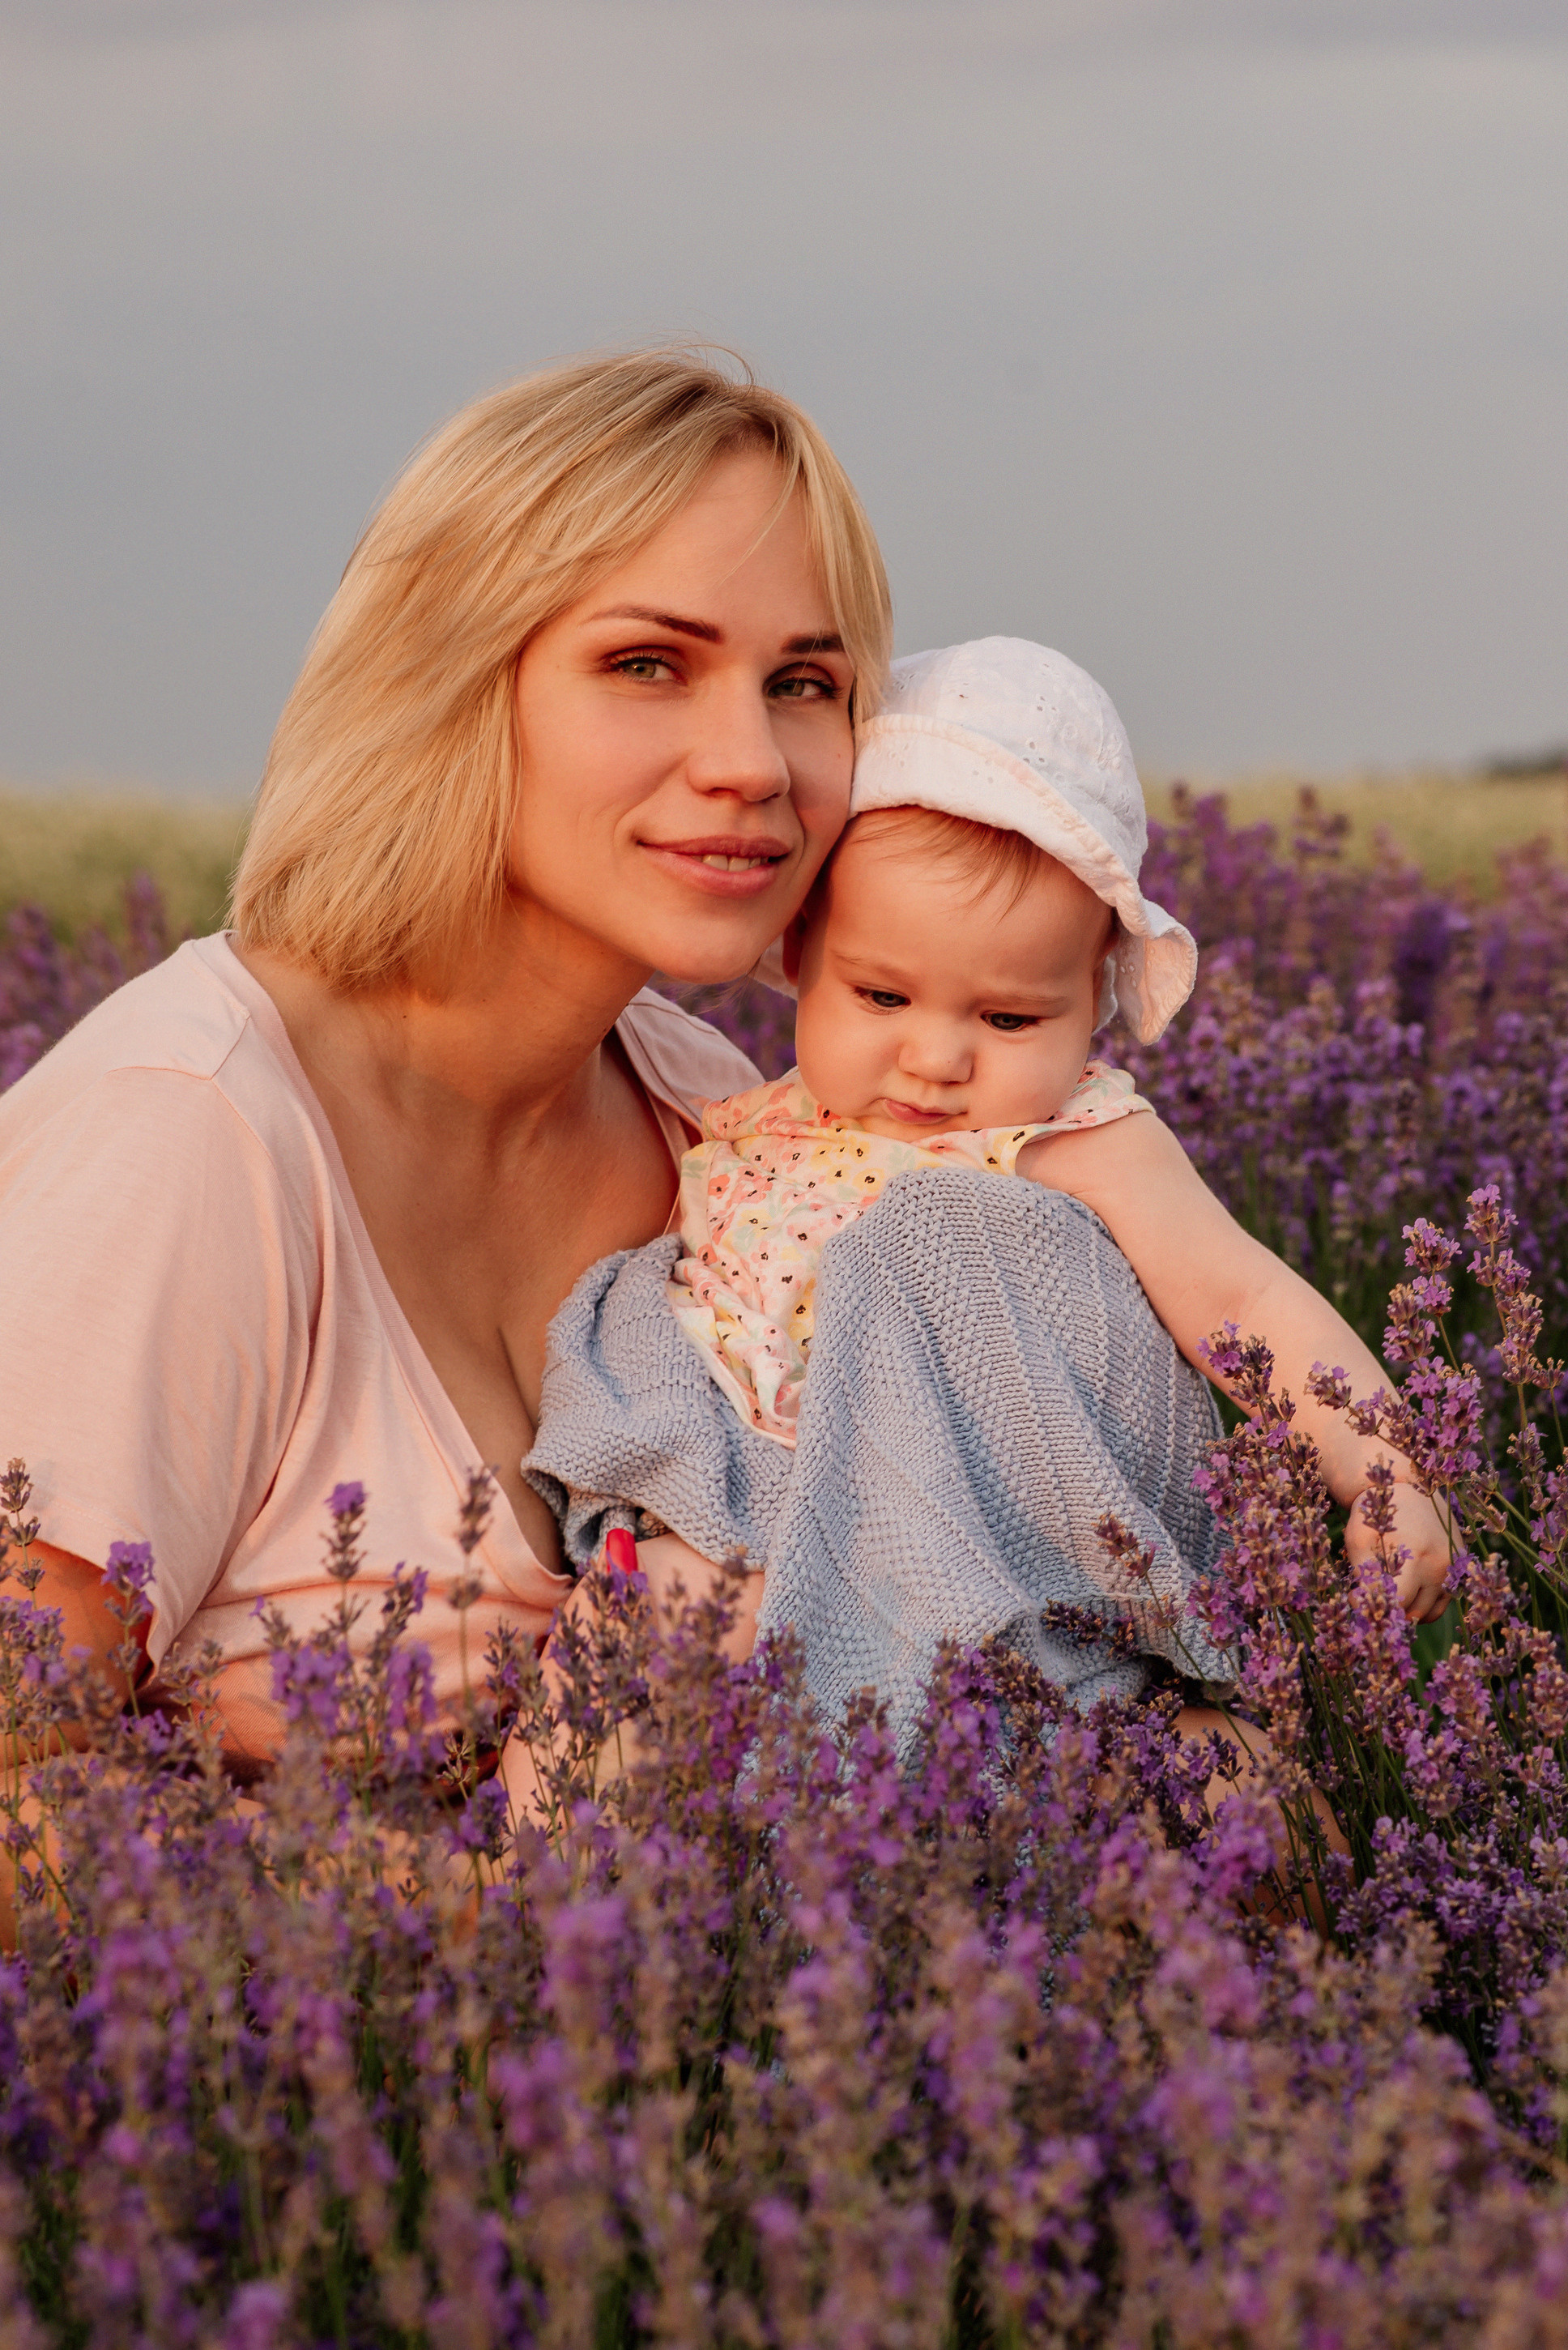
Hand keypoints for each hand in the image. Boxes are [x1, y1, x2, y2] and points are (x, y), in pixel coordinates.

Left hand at [1343, 1480, 1454, 1622]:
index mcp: (1414, 1557)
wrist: (1407, 1487)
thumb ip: (1364, 1578)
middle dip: (1387, 1610)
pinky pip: (1441, 1604)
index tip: (1355, 1598)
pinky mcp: (1458, 1568)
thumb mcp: (1360, 1542)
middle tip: (1370, 1597)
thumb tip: (1361, 1608)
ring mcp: (1452, 1568)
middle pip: (1411, 1612)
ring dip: (1406, 1611)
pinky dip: (1423, 1605)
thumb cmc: (1376, 1515)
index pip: (1396, 1602)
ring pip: (1427, 1613)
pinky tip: (1405, 1592)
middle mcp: (1439, 1566)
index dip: (1372, 1606)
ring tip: (1387, 1594)